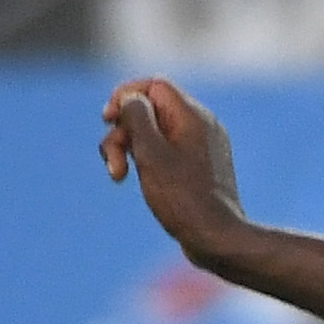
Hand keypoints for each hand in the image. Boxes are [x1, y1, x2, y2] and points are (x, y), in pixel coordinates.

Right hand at [100, 79, 247, 263]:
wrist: (216, 239)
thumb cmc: (182, 198)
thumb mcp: (151, 152)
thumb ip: (137, 117)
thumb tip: (129, 97)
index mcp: (193, 116)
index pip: (155, 85)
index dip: (126, 95)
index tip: (108, 119)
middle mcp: (202, 126)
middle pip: (149, 110)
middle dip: (123, 132)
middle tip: (113, 164)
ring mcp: (202, 146)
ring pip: (154, 132)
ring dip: (129, 149)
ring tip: (118, 176)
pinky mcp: (198, 167)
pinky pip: (166, 150)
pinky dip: (146, 161)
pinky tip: (138, 181)